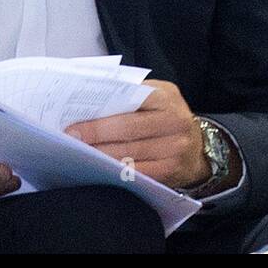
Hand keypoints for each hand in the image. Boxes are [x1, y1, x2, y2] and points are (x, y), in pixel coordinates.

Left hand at [65, 79, 209, 188]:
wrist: (196, 146)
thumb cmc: (166, 117)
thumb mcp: (157, 97)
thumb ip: (130, 95)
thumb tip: (90, 101)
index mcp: (166, 96)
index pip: (131, 100)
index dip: (103, 110)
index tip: (76, 119)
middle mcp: (174, 121)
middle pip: (128, 129)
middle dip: (96, 134)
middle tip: (71, 138)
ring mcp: (175, 148)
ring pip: (130, 153)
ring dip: (100, 155)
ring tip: (78, 153)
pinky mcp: (170, 170)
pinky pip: (137, 172)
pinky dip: (115, 171)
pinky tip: (98, 169)